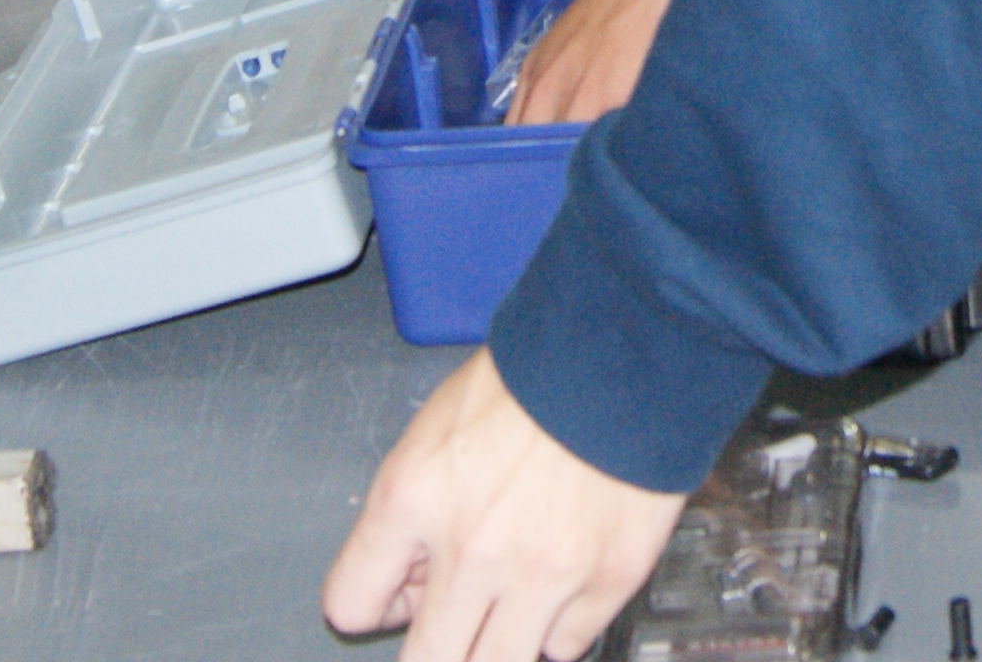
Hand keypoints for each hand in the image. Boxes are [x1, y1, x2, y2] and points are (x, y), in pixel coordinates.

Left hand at [324, 350, 687, 661]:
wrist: (630, 349)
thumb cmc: (535, 374)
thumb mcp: (437, 424)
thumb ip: (413, 510)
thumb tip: (417, 579)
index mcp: (414, 497)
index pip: (351, 605)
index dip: (375, 604)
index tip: (400, 596)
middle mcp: (472, 549)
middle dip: (433, 648)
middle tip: (452, 625)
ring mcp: (543, 574)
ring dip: (495, 647)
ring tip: (509, 605)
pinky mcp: (607, 582)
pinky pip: (564, 647)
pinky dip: (558, 629)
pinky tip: (564, 583)